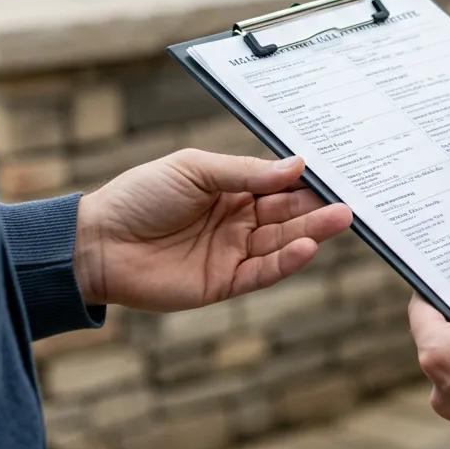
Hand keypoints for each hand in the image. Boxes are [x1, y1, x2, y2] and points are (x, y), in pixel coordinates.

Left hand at [73, 150, 352, 310]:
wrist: (98, 242)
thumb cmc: (141, 196)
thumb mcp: (195, 170)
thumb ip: (246, 172)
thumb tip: (295, 165)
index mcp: (230, 189)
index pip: (278, 185)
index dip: (306, 180)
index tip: (339, 172)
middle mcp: (237, 221)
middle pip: (287, 214)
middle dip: (318, 206)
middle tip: (351, 199)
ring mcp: (232, 252)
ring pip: (282, 242)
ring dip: (312, 232)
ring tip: (342, 219)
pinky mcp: (224, 282)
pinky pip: (263, 272)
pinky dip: (287, 261)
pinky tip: (308, 247)